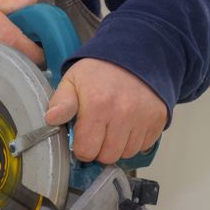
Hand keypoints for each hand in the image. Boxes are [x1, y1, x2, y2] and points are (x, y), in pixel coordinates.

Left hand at [45, 58, 166, 163]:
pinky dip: (134, 140)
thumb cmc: (100, 71)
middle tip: (98, 133)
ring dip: (118, 146)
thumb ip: (61, 102)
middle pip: (108, 156)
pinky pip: (143, 145)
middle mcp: (123, 114)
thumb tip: (51, 119)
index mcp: (98, 105)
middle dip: (99, 149)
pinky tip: (128, 125)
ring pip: (126, 153)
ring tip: (113, 128)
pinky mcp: (158, 119)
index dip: (81, 148)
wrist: (135, 53)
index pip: (87, 151)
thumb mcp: (73, 81)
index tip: (82, 139)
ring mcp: (143, 117)